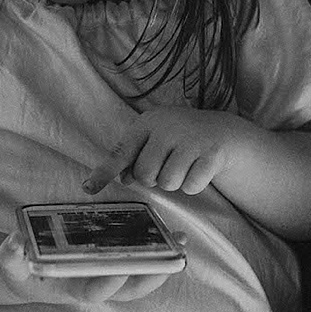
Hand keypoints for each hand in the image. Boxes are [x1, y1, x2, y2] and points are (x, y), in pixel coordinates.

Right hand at [0, 233, 173, 303]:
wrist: (28, 273)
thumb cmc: (21, 270)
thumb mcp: (9, 264)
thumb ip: (10, 256)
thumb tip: (16, 242)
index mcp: (73, 289)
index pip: (96, 292)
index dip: (109, 283)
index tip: (119, 270)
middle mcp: (96, 286)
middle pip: (129, 289)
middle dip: (151, 275)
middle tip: (170, 258)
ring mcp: (108, 277)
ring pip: (142, 277)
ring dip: (163, 263)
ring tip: (181, 243)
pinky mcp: (114, 264)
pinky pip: (141, 261)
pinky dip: (158, 251)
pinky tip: (173, 235)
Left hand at [82, 108, 248, 195]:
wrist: (222, 132)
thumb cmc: (179, 139)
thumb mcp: (155, 139)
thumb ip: (135, 157)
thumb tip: (122, 179)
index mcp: (148, 122)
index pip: (121, 152)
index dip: (104, 173)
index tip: (88, 189)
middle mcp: (168, 127)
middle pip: (145, 175)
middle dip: (154, 179)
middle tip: (167, 165)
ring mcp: (191, 139)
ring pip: (168, 183)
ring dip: (175, 182)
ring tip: (184, 165)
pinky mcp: (211, 153)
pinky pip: (190, 186)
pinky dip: (194, 185)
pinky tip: (199, 168)